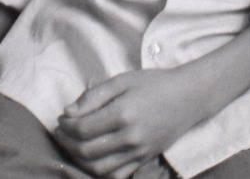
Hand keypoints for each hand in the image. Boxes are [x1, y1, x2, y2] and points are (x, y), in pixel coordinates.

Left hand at [56, 67, 201, 177]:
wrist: (188, 97)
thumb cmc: (154, 83)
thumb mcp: (123, 80)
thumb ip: (94, 96)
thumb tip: (68, 112)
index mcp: (123, 113)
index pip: (83, 129)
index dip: (66, 126)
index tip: (61, 118)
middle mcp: (129, 137)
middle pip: (86, 151)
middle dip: (67, 142)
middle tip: (61, 132)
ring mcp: (138, 152)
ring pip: (98, 168)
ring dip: (78, 160)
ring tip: (72, 145)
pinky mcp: (144, 160)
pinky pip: (116, 175)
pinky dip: (98, 171)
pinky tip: (91, 159)